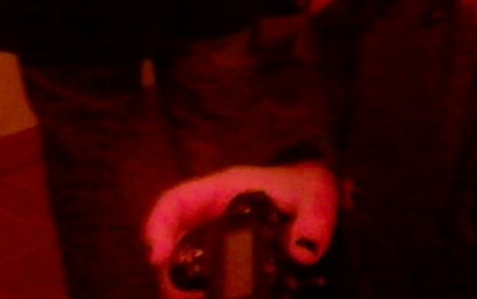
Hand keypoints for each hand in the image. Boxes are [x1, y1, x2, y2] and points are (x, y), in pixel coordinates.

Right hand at [145, 162, 338, 292]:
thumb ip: (315, 217)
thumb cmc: (309, 189)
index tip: (158, 257)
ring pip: (186, 272)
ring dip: (186, 291)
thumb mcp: (317, 194)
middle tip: (183, 298)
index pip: (175, 202)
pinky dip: (208, 294)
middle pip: (173, 247)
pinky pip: (209, 284)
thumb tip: (302, 251)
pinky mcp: (230, 269)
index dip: (158, 226)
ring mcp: (218, 246)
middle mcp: (211, 220)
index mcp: (223, 193)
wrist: (318, 202)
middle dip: (171, 276)